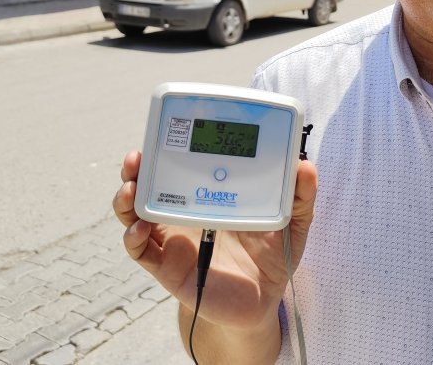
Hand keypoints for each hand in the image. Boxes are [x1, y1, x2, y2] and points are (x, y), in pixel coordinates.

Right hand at [112, 150, 318, 329]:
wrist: (262, 302)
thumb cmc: (272, 256)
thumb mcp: (291, 223)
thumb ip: (300, 197)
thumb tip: (305, 166)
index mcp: (209, 194)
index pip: (182, 163)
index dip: (167, 147)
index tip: (165, 130)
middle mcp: (185, 212)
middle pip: (149, 183)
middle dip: (137, 167)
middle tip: (137, 157)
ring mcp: (173, 238)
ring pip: (136, 213)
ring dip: (126, 198)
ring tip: (130, 188)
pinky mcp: (167, 267)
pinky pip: (141, 251)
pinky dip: (133, 238)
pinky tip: (139, 229)